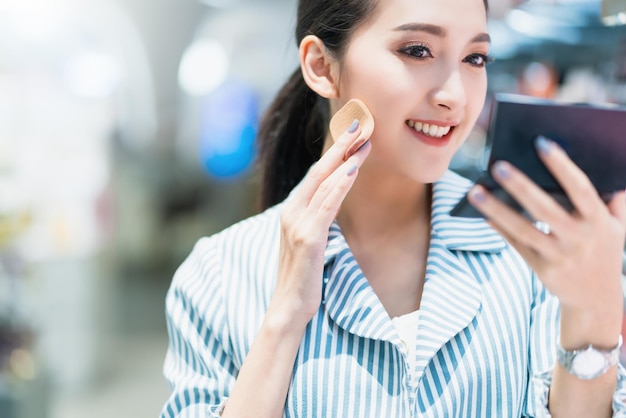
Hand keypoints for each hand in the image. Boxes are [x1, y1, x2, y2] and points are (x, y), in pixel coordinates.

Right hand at [272, 121, 371, 325]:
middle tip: (360, 124)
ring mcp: (297, 223)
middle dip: (340, 146)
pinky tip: (352, 170)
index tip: (352, 134)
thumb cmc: (302, 276)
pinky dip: (339, 186)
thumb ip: (318, 217)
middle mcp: (291, 211)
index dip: (335, 152)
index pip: (316, 175)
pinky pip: (326, 206)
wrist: (288, 307)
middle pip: (319, 171)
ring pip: (323, 183)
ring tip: (364, 140)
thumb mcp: (309, 240)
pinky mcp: (307, 237)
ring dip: (345, 159)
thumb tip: (335, 199)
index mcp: (292, 210)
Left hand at [468, 137, 625, 343]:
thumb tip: (611, 170)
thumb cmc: (604, 251)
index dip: (562, 165)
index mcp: (599, 221)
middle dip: (520, 186)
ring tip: (474, 190)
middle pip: (545, 208)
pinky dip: (499, 229)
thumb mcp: (619, 226)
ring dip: (496, 209)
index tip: (542, 142)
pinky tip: (482, 214)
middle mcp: (579, 238)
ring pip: (523, 228)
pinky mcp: (542, 268)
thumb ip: (617, 200)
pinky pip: (517, 244)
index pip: (580, 187)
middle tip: (497, 165)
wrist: (597, 300)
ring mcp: (559, 255)